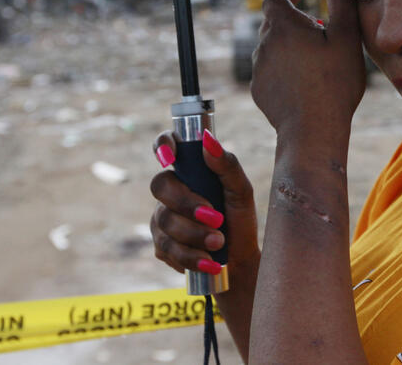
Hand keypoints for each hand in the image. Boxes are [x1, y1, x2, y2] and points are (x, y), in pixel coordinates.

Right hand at [150, 130, 260, 360]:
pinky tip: (209, 262)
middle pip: (160, 186)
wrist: (240, 263)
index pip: (166, 146)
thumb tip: (208, 140)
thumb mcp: (241, 192)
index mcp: (190, 172)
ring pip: (165, 221)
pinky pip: (167, 248)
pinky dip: (191, 256)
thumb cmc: (240, 221)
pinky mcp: (161, 246)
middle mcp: (171, 192)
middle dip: (187, 204)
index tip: (170, 158)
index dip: (162, 146)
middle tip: (216, 218)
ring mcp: (162, 219)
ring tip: (219, 242)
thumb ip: (227, 165)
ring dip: (195, 234)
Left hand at [250, 0, 365, 143]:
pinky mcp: (258, 89)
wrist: (313, 129)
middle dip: (292, 22)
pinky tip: (305, 81)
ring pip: (271, 47)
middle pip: (274, 23)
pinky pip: (269, 70)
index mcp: (284, 25)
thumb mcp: (346, 35)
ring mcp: (258, 68)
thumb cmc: (335, 81)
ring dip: (288, 46)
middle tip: (318, 31)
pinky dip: (283, 68)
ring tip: (314, 60)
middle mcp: (264, 43)